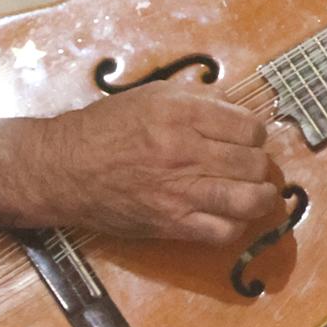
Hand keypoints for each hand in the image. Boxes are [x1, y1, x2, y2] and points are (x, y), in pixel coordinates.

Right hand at [20, 80, 279, 242]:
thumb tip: (237, 110)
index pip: (250, 128)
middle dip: (259, 164)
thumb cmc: (106, 129)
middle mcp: (185, 152)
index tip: (248, 139)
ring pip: (250, 199)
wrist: (64, 168)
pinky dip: (237, 224)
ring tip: (259, 193)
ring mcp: (180, 191)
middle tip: (251, 166)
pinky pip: (224, 231)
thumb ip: (198, 100)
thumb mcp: (152, 96)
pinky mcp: (171, 223)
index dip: (255, 134)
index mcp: (183, 115)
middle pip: (254, 163)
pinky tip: (232, 214)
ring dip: (262, 197)